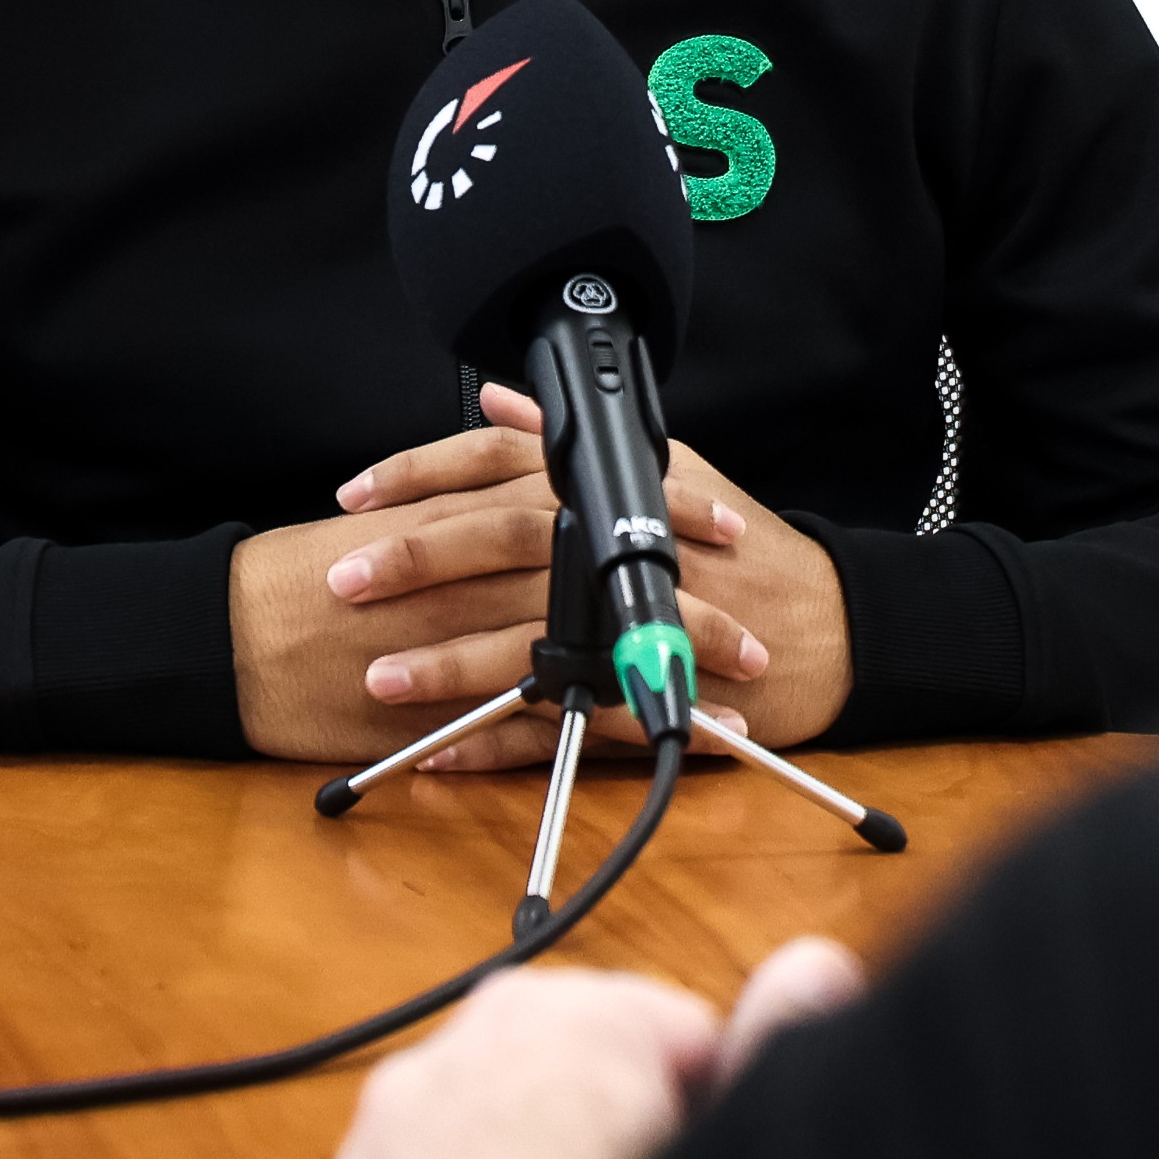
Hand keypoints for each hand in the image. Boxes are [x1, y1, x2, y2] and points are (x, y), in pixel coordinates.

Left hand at [309, 939, 868, 1158]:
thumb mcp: (719, 1146)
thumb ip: (774, 1045)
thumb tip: (819, 965)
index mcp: (576, 1010)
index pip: (677, 1031)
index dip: (710, 1107)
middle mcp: (474, 1037)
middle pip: (575, 1065)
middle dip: (612, 1123)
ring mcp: (397, 1113)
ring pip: (492, 1117)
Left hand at [323, 385, 854, 767]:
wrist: (818, 626)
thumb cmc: (740, 548)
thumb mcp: (668, 467)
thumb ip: (570, 441)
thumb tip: (501, 405)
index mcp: (603, 485)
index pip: (494, 463)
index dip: (419, 475)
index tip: (355, 496)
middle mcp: (604, 544)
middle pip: (493, 543)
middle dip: (412, 561)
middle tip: (340, 580)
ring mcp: (615, 623)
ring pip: (513, 638)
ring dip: (441, 662)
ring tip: (377, 679)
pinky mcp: (629, 692)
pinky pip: (549, 719)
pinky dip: (491, 740)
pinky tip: (442, 753)